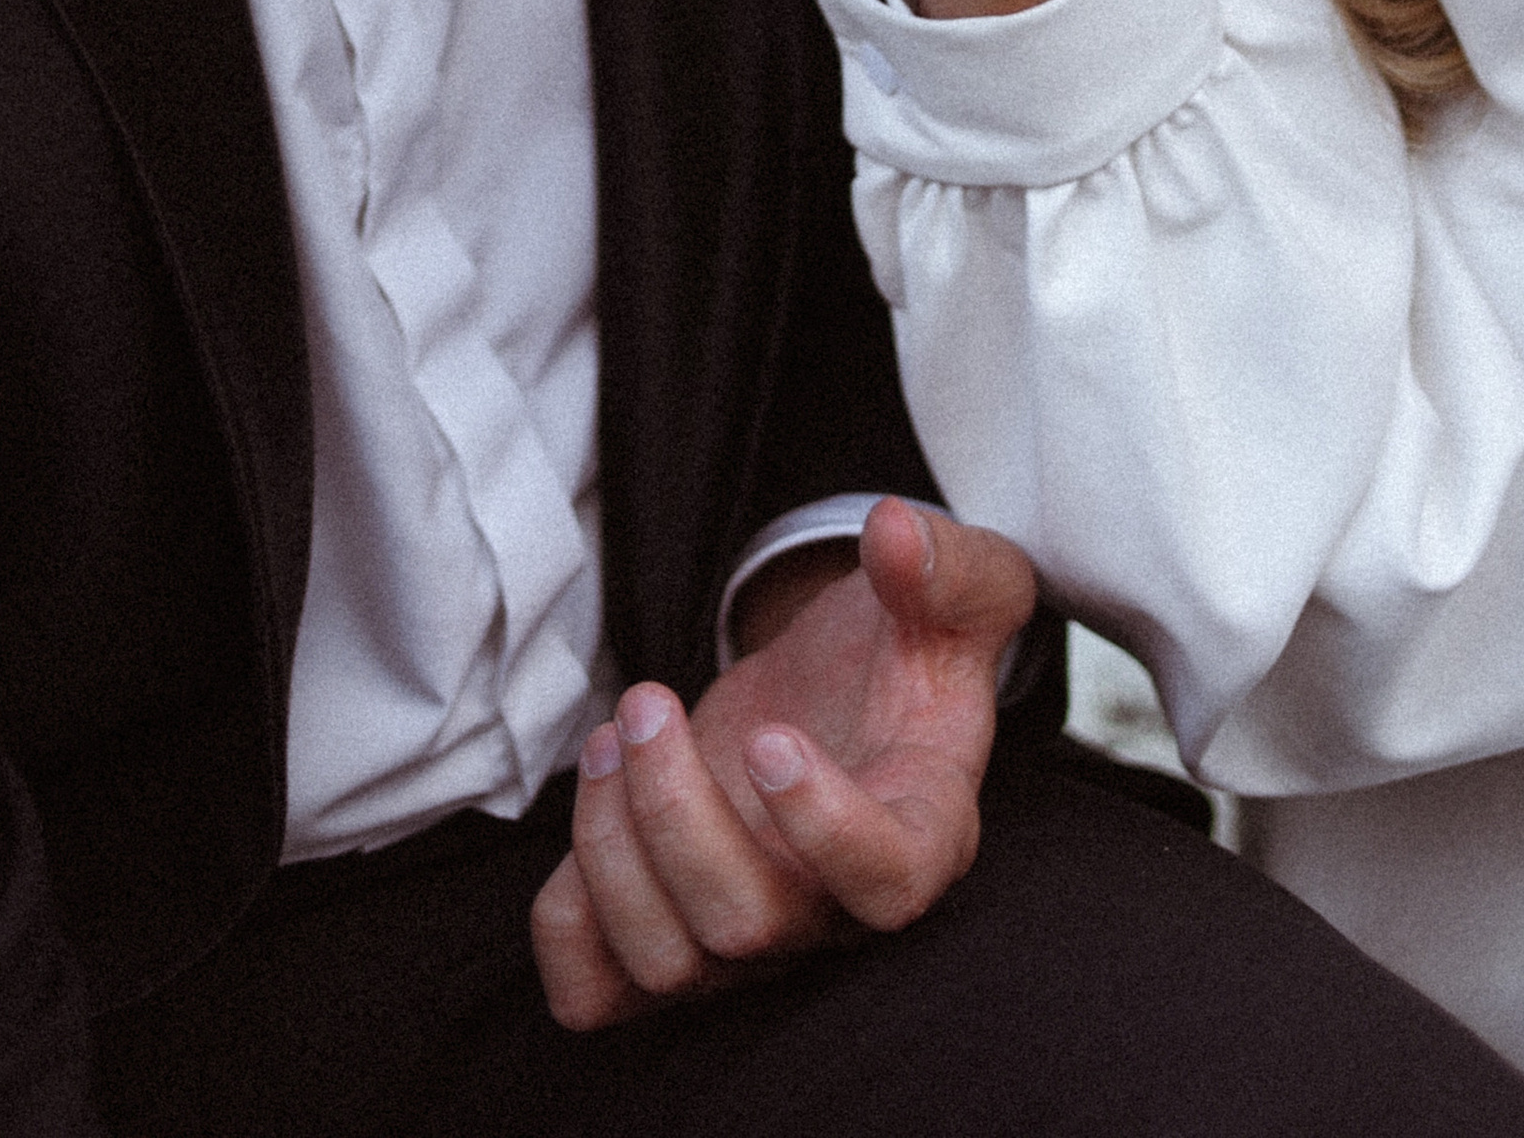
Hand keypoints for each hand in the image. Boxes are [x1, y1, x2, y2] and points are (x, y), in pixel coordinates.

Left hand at [529, 497, 1035, 1029]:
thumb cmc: (904, 651)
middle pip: (746, 924)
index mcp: (922, 830)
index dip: (824, 828)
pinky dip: (567, 914)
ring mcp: (746, 938)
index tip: (770, 734)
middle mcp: (831, 909)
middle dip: (673, 811)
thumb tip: (894, 531)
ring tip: (609, 736)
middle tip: (645, 703)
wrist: (835, 695)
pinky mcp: (668, 940)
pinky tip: (597, 801)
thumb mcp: (957, 592)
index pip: (887, 886)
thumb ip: (946, 564)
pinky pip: (595, 993)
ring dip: (611, 846)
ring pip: (667, 963)